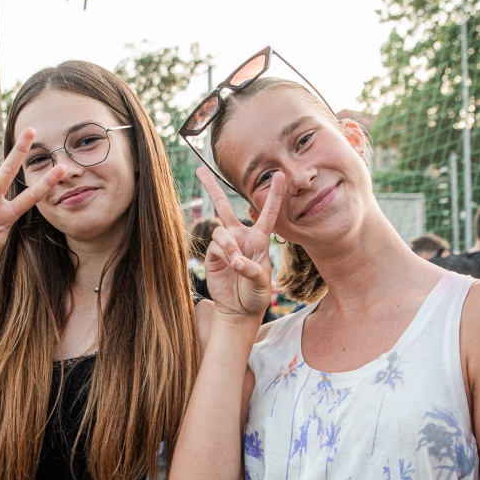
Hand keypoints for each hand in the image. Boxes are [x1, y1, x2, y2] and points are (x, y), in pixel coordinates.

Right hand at [197, 167, 284, 319]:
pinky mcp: (212, 255)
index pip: (267, 212)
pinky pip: (214, 245)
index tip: (280, 175)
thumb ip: (251, 269)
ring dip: (228, 244)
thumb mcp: (262, 283)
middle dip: (212, 187)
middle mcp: (240, 236)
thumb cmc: (256, 295)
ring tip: (235, 263)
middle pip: (224, 206)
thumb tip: (235, 260)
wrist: (239, 310)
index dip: (274, 194)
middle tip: (200, 170)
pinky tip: (229, 266)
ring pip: (220, 230)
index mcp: (259, 239)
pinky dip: (223, 253)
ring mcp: (224, 245)